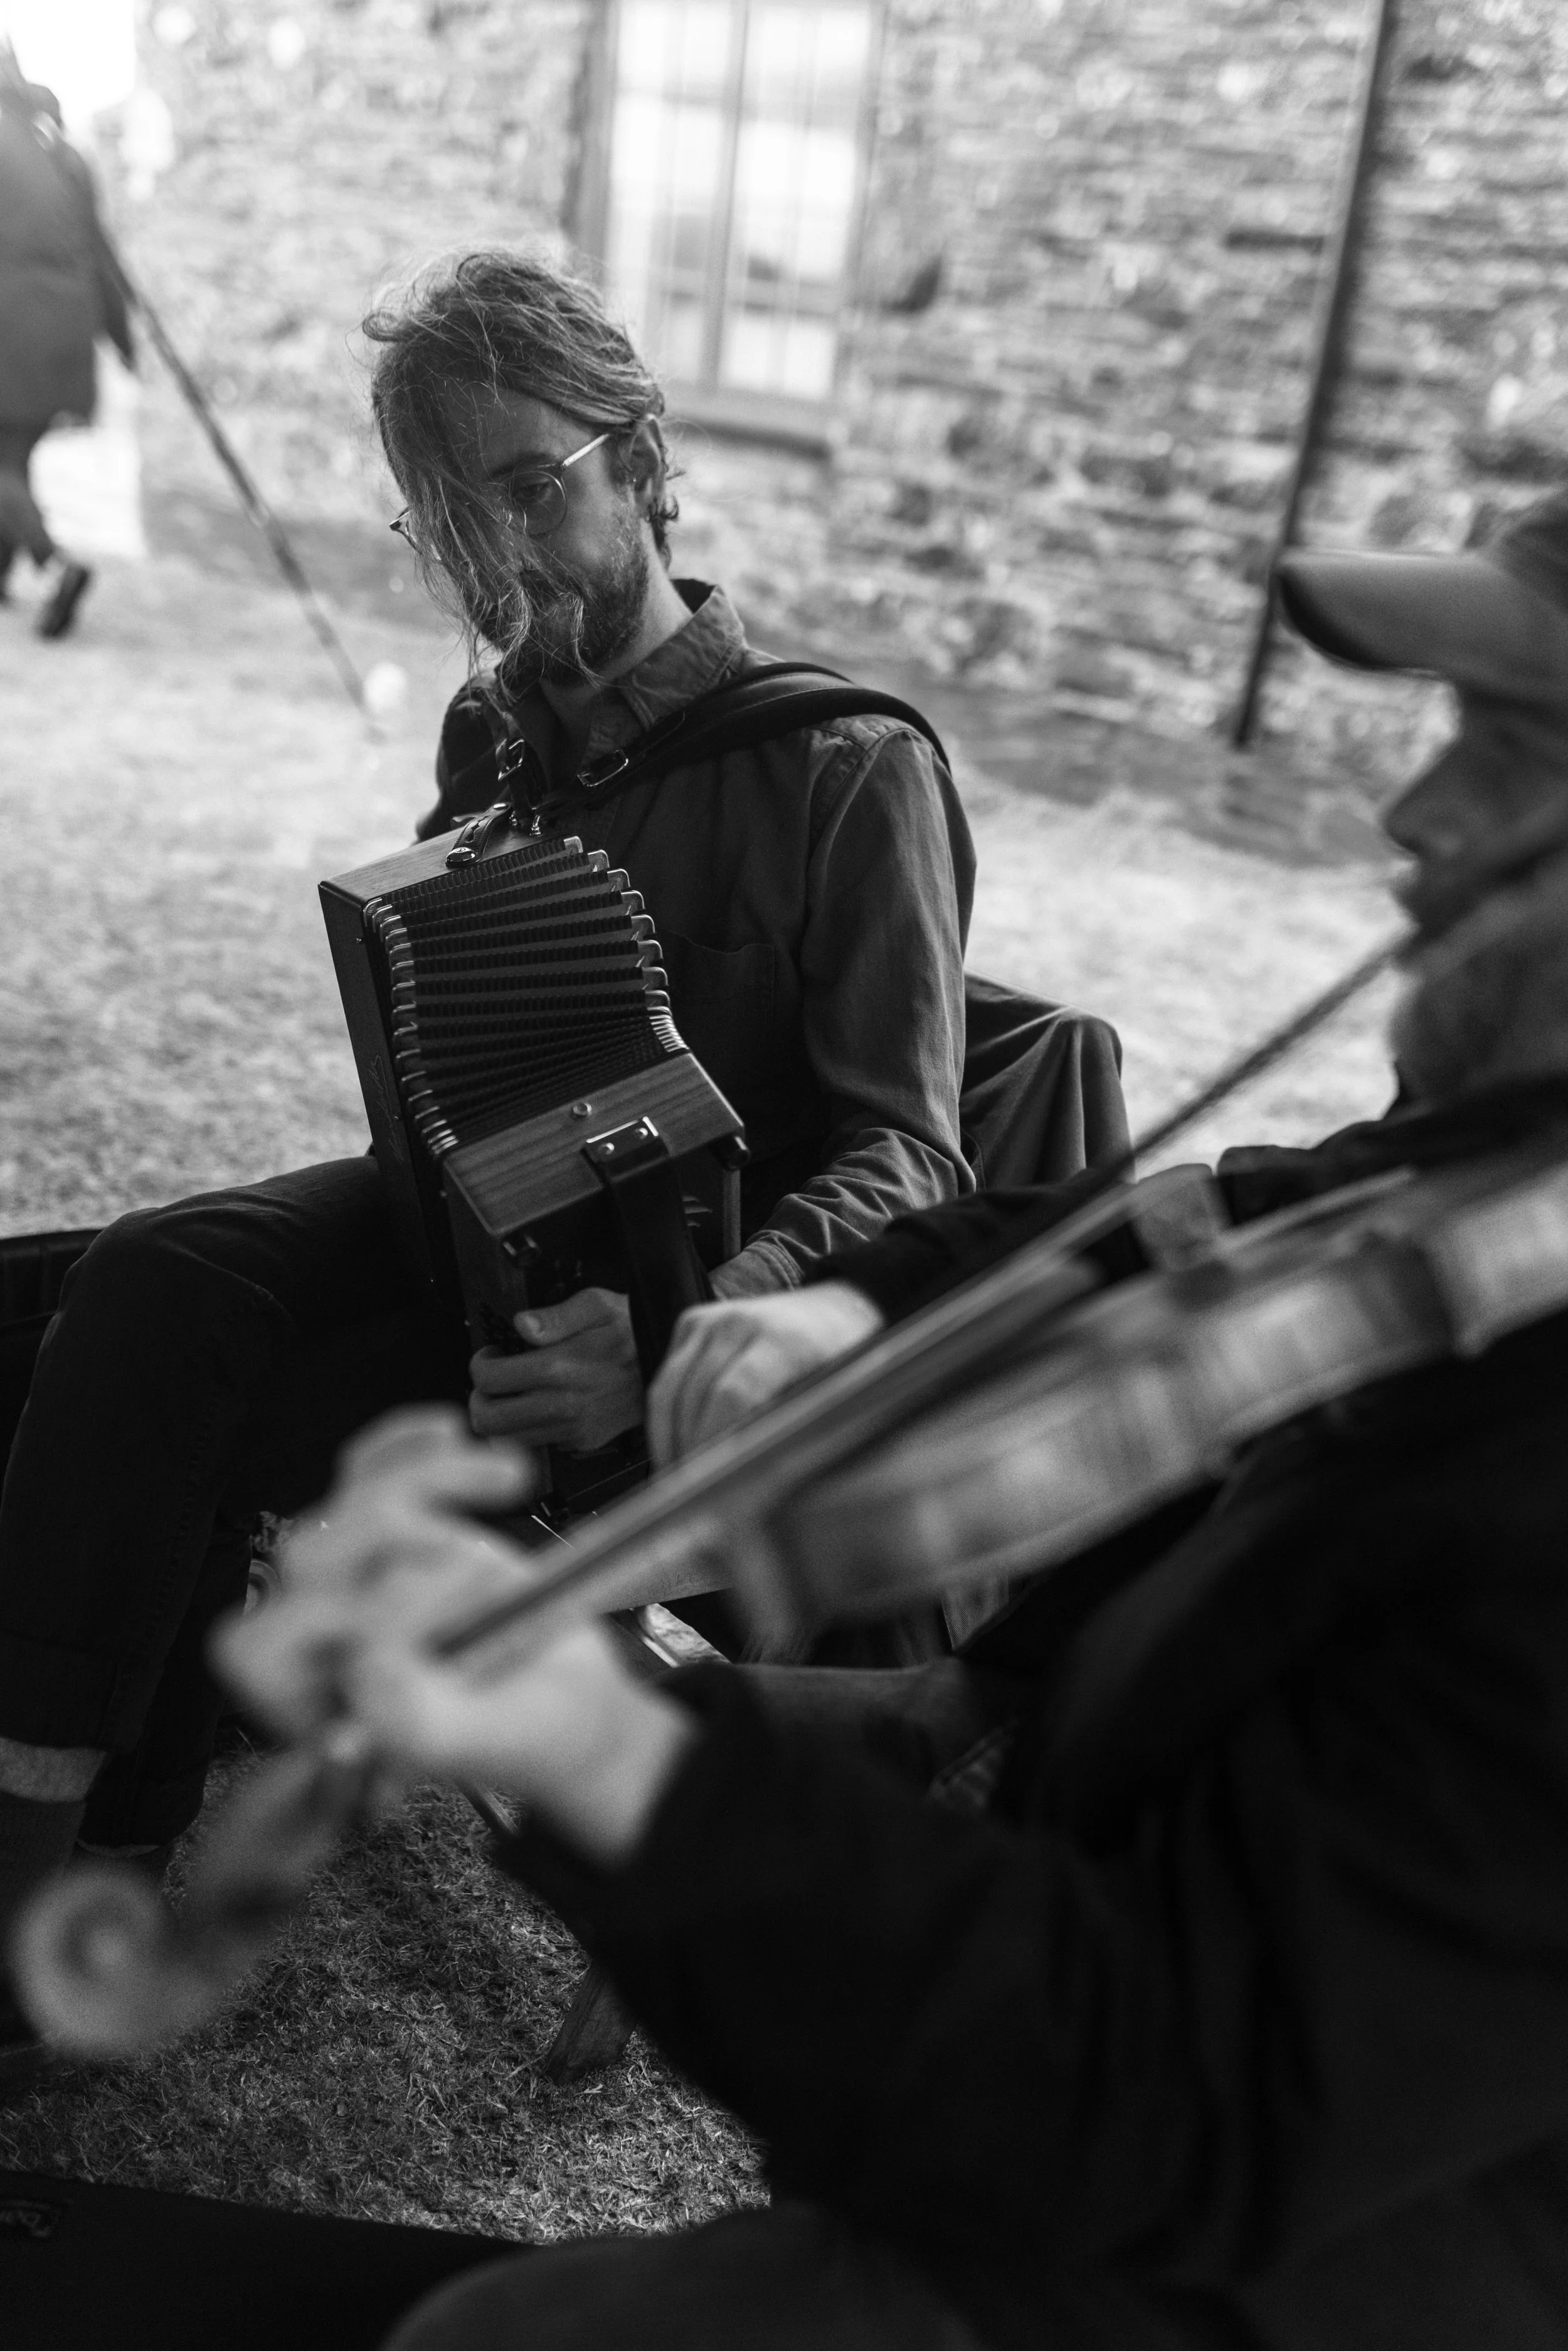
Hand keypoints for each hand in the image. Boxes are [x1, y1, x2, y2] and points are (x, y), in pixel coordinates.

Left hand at [213, 1408, 695, 1865]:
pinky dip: (405, 1443)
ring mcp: (357, 1579)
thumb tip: (363, 1667)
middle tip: (476, 1560)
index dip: (320, 1628)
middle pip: (307, 1559)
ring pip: (351, 1502)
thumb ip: (419, 1724)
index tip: (404, 1634)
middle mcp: (324, 1641)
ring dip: (429, 1480)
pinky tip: (449, 1428)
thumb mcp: (486, 1742)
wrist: (570, 1704)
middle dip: (391, 1541)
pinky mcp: (393, 1535)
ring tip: (511, 1480)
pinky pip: (370, 1470)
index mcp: (320, 1705)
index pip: (263, 1650)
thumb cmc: (529, 1733)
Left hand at [469, 1287, 642, 1451]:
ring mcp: (572, 1429)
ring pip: (508, 1438)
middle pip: (488, 1420)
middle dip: (480, 1399)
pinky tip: (542, 1404)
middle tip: (492, 1381)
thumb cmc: (635, 1331)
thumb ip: (556, 1315)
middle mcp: (563, 1404)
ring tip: (514, 1393)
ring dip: (502, 1416)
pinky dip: (530, 1428)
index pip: (489, 1380)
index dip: (480, 1364)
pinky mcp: (582, 1442)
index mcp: (560, 1368)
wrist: (670, 1363)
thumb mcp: (599, 1305)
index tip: (491, 1355)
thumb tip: (522, 1324)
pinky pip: (539, 1443)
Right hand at [646, 1281, 885, 1464]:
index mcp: (785, 1341)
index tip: (712, 1486)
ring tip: (679, 1485)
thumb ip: (800, 1432)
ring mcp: (712, 1319)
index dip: (717, 1443)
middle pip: (695, 1396)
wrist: (835, 1308)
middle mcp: (741, 1321)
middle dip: (690, 1452)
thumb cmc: (842, 1358)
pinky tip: (678, 1451)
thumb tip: (760, 1485)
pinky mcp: (693, 1322)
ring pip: (669, 1390)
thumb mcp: (839, 1396)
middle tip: (691, 1500)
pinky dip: (665, 1420)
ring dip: (668, 1441)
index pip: (734, 1395)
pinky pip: (666, 1379)